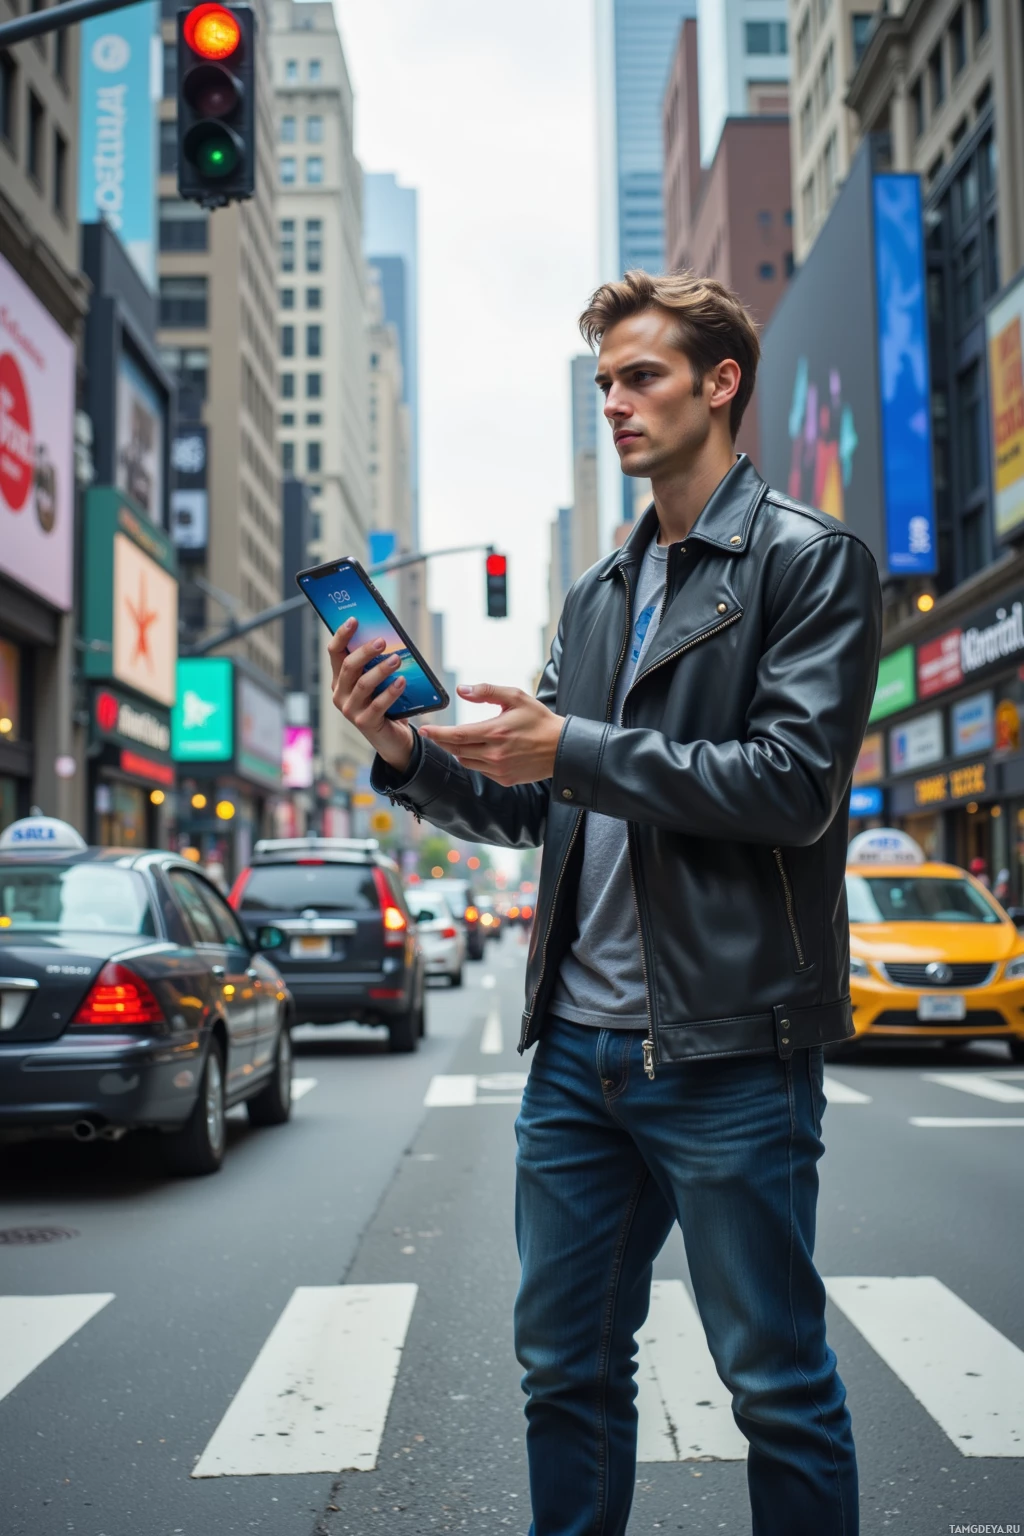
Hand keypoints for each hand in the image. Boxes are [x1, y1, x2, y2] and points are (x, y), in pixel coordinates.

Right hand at [327, 618, 414, 772]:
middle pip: (348, 666)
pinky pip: (378, 704)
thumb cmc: (386, 704)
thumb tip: (387, 636)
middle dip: (365, 651)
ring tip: (397, 658)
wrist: (393, 737)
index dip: (342, 635)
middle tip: (382, 641)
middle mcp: (339, 694)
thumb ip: (376, 663)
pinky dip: (391, 691)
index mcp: (340, 679)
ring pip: (363, 684)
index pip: (335, 652)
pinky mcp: (364, 723)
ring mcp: (350, 710)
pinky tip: (402, 681)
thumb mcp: (378, 681)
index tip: (355, 619)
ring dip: (381, 669)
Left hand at [419, 684, 564, 785]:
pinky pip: (480, 770)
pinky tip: (479, 751)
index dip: (437, 733)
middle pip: (457, 749)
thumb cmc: (540, 721)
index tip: (423, 729)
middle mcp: (494, 754)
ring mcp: (499, 769)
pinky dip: (474, 760)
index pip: (457, 735)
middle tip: (432, 733)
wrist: (562, 749)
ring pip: (466, 761)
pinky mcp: (504, 779)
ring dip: (458, 751)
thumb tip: (462, 690)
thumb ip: (487, 692)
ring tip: (456, 740)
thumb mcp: (516, 697)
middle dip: (443, 741)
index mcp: (495, 732)